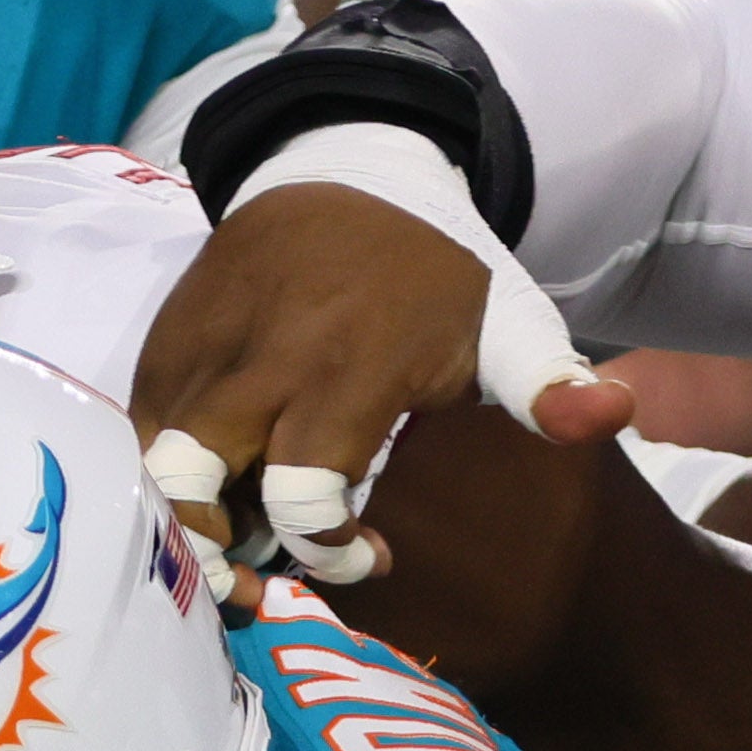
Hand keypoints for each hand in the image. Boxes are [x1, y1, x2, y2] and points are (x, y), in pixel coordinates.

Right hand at [130, 150, 626, 588]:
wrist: (350, 170)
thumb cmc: (437, 273)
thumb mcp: (509, 322)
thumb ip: (550, 384)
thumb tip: (612, 412)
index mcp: (349, 366)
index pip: (304, 492)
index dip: (327, 550)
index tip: (371, 556)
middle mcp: (262, 358)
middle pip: (191, 482)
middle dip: (216, 551)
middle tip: (262, 580)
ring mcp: (203, 344)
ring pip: (151, 459)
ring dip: (182, 518)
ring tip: (237, 542)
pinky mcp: (166, 335)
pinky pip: (139, 422)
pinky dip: (161, 471)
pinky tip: (217, 487)